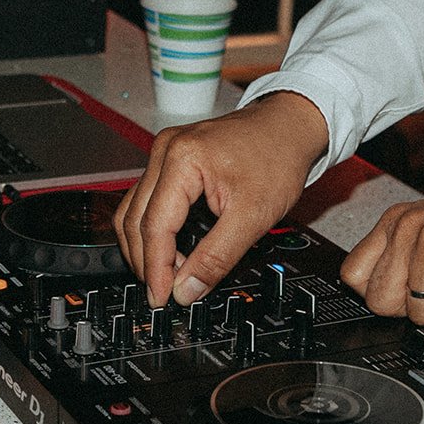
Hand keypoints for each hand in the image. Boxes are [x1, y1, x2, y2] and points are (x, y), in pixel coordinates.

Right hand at [115, 92, 328, 307]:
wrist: (289, 126)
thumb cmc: (278, 157)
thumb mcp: (253, 216)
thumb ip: (217, 257)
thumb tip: (187, 290)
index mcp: (182, 159)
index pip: (154, 226)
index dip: (156, 269)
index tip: (161, 298)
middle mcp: (165, 151)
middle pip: (135, 219)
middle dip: (146, 262)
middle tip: (164, 293)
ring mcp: (164, 153)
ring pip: (134, 210)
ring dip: (144, 247)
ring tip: (166, 276)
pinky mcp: (169, 160)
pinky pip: (146, 200)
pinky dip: (152, 229)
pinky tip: (169, 251)